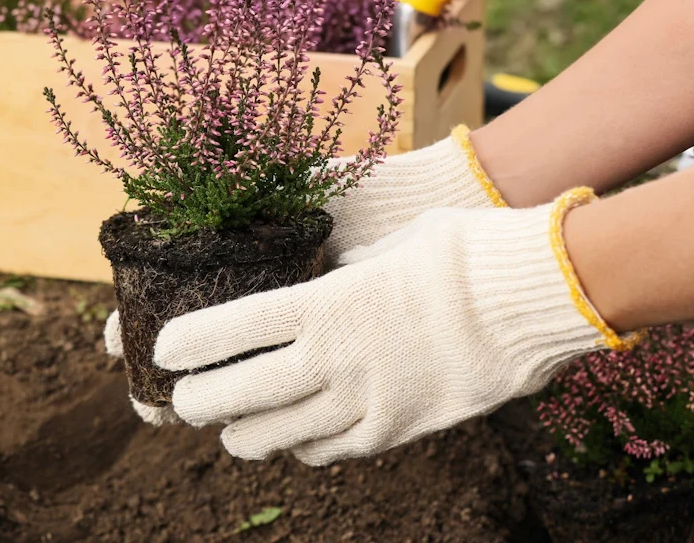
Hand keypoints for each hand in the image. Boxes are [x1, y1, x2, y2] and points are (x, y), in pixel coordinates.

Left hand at [105, 124, 504, 426]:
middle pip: (237, 395)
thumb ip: (335, 268)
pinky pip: (328, 451)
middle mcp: (333, 359)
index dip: (187, 344)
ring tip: (229, 425)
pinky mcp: (395, 430)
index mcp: (322, 303)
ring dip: (242, 433)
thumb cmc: (456, 250)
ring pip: (275, 436)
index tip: (159, 350)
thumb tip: (319, 276)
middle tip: (179, 400)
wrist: (534, 296)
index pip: (230, 330)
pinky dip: (302, 445)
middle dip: (197, 402)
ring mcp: (364, 401)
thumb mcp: (381, 243)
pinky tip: (295, 434)